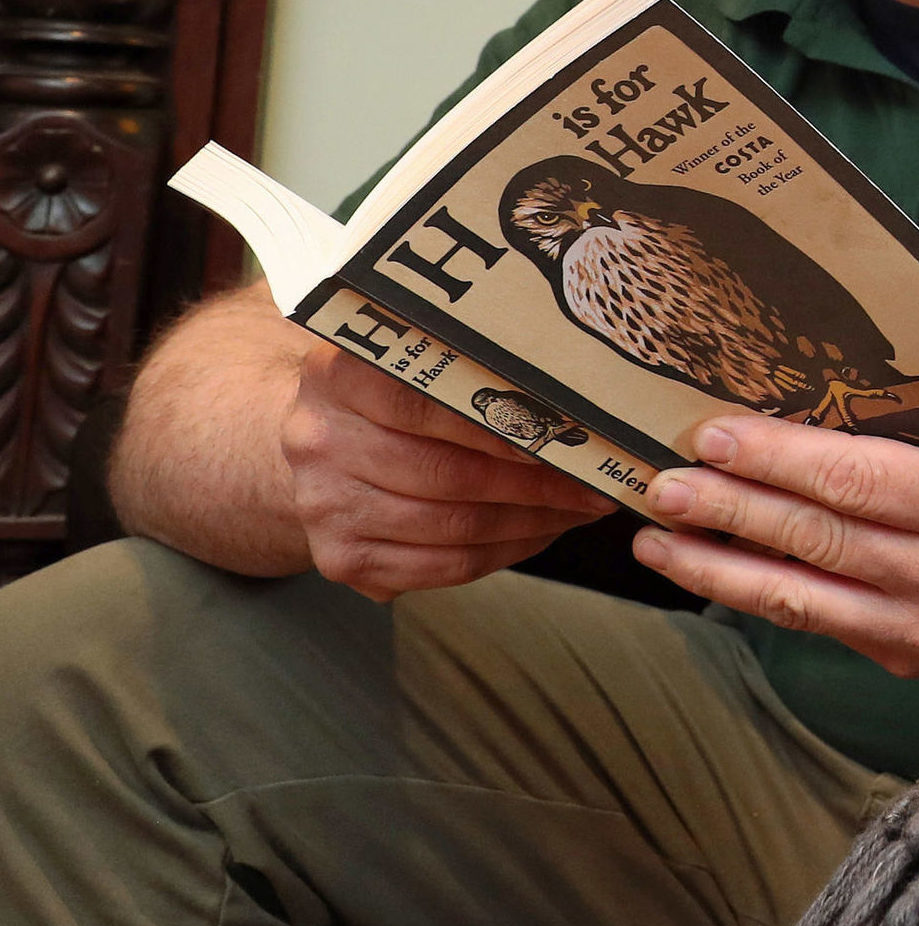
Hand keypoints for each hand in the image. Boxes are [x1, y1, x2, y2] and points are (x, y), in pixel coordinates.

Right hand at [280, 343, 615, 598]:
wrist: (323, 440)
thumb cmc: (392, 395)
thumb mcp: (410, 358)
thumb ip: (467, 366)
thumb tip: (570, 397)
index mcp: (336, 375)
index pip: (426, 404)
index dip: (501, 426)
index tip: (565, 436)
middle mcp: (318, 441)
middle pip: (446, 474)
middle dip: (536, 483)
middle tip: (593, 482)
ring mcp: (324, 505)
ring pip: (453, 527)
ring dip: (532, 522)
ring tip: (579, 508)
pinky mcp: (341, 558)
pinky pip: (444, 567)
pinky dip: (505, 553)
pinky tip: (540, 533)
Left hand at [631, 414, 918, 675]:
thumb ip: (908, 430)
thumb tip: (789, 410)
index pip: (857, 481)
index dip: (777, 461)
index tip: (711, 437)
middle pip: (818, 540)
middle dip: (729, 510)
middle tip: (660, 483)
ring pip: (802, 598)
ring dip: (720, 567)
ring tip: (657, 538)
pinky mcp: (915, 659)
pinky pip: (821, 623)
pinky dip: (761, 594)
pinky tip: (715, 569)